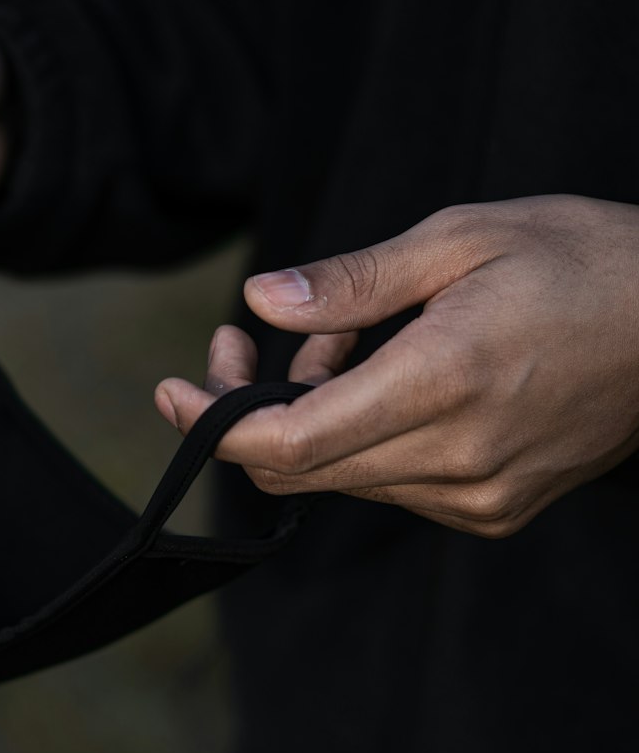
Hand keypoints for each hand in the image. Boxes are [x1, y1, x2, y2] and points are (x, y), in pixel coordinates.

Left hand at [154, 196, 638, 536]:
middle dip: (253, 410)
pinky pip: (390, 485)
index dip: (214, 423)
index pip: (289, 443)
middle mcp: (458, 460)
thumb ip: (352, 283)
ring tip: (356, 342)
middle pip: (301, 470)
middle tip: (256, 340)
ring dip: (315, 418)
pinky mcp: (494, 511)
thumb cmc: (580, 260)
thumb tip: (261, 302)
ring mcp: (479, 497)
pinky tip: (395, 381)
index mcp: (443, 383)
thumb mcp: (460, 241)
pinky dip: (362, 439)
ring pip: (342, 478)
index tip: (173, 388)